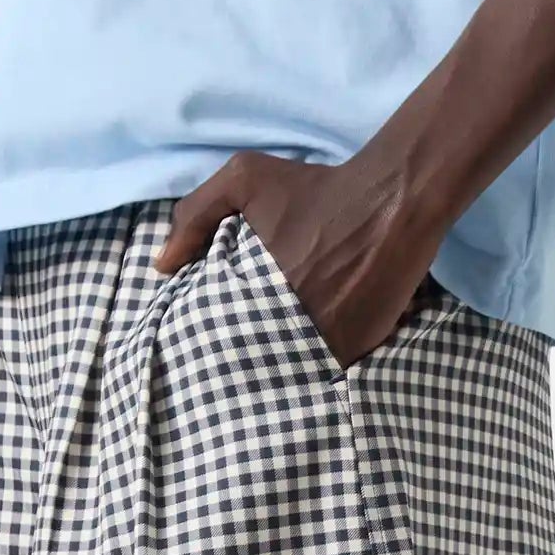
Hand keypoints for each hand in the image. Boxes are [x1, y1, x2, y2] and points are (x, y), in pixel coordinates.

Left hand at [155, 150, 444, 368]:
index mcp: (254, 291)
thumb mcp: (246, 178)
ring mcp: (324, 343)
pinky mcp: (355, 351)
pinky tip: (309, 362)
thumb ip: (196, 214)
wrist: (392, 201)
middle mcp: (287, 324)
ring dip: (279, 370)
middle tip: (240, 356)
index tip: (209, 339)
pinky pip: (326, 375)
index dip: (211, 339)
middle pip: (251, 359)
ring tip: (271, 366)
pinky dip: (317, 372)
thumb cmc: (317, 188)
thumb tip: (162, 265)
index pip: (217, 333)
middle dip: (244, 359)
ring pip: (288, 372)